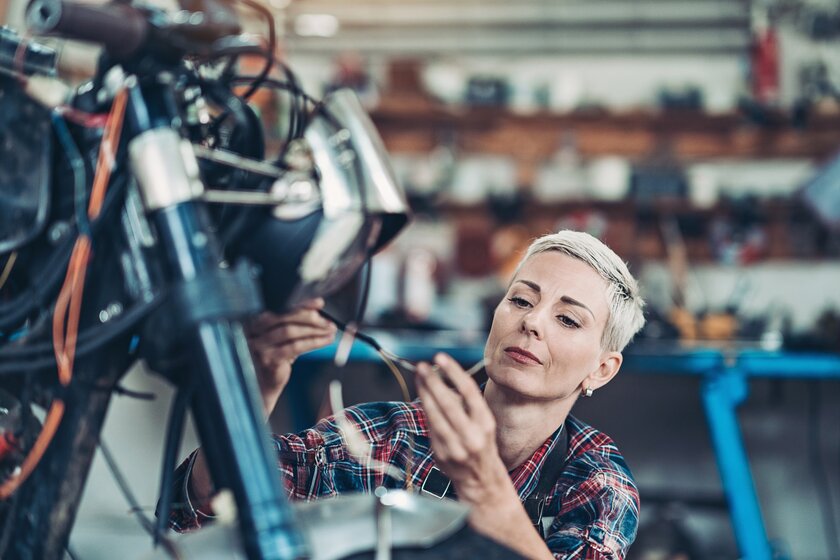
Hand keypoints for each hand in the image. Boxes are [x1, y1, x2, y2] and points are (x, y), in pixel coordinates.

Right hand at [245, 298, 336, 417]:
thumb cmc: (273, 357)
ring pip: (291, 332)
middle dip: (310, 317)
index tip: (318, 302)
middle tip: (328, 321)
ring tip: (330, 330)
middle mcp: (253, 331)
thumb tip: (317, 310)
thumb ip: (292, 323)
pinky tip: (325, 341)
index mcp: (254, 321)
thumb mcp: (280, 338)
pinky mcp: (269, 360)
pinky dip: (314, 342)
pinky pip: (295, 347)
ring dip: (315, 330)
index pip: (279, 307)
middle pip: (284, 317)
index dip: (300, 304)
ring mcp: (259, 346)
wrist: (262, 385)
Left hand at [417, 353, 553, 559]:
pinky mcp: (441, 454)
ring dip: (424, 394)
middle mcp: (471, 435)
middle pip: (448, 403)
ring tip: (419, 378)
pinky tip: (421, 397)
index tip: (441, 358)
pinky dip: (425, 411)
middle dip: (433, 382)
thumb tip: (442, 378)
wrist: (482, 481)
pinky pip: (430, 427)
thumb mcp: (481, 422)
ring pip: (435, 415)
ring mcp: (455, 446)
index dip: (453, 372)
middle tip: (422, 366)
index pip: (469, 392)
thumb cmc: (481, 445)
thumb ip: (464, 403)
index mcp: (485, 423)